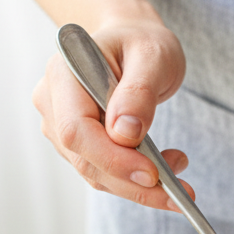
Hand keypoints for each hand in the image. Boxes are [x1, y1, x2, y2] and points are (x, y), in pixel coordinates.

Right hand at [32, 15, 193, 209]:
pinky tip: (164, 168)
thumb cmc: (140, 43)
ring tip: (179, 167)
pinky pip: (103, 172)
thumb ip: (139, 92)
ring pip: (95, 173)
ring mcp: (61, 126)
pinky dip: (134, 179)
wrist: (131, 42)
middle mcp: (54, 102)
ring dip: (138, 185)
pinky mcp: (78, 144)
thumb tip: (125, 133)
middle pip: (85, 159)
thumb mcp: (152, 55)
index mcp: (64, 74)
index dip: (112, 159)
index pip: (76, 130)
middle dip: (132, 182)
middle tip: (177, 191)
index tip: (152, 174)